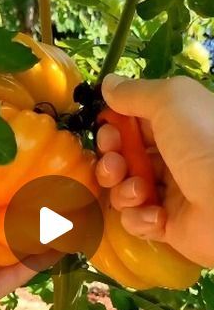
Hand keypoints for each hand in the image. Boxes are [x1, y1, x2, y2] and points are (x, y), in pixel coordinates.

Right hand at [95, 74, 213, 267]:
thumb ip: (135, 92)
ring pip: (125, 191)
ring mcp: (170, 193)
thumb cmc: (203, 143)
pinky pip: (137, 221)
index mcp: (179, 126)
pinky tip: (156, 217)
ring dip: (122, 191)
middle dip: (110, 161)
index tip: (106, 130)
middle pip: (124, 159)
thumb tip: (108, 84)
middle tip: (116, 164)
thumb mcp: (171, 101)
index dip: (114, 128)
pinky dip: (140, 219)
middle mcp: (174, 158)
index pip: (134, 125)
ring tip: (139, 192)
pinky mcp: (167, 226)